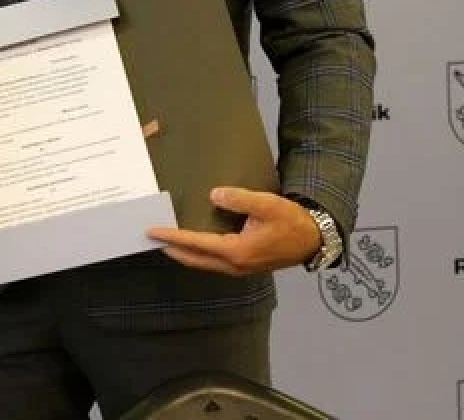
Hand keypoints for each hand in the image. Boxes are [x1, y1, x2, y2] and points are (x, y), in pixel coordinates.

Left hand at [146, 187, 321, 275]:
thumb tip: (214, 195)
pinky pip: (214, 262)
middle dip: (172, 250)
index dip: (173, 237)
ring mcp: (240, 268)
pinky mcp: (244, 265)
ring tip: (166, 242)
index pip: (197, 243)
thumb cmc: (291, 221)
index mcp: (237, 251)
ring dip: (184, 254)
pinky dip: (198, 254)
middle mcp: (235, 264)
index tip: (153, 232)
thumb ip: (240, 199)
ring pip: (204, 263)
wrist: (313, 239)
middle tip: (150, 240)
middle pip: (195, 259)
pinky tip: (193, 246)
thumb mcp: (267, 204)